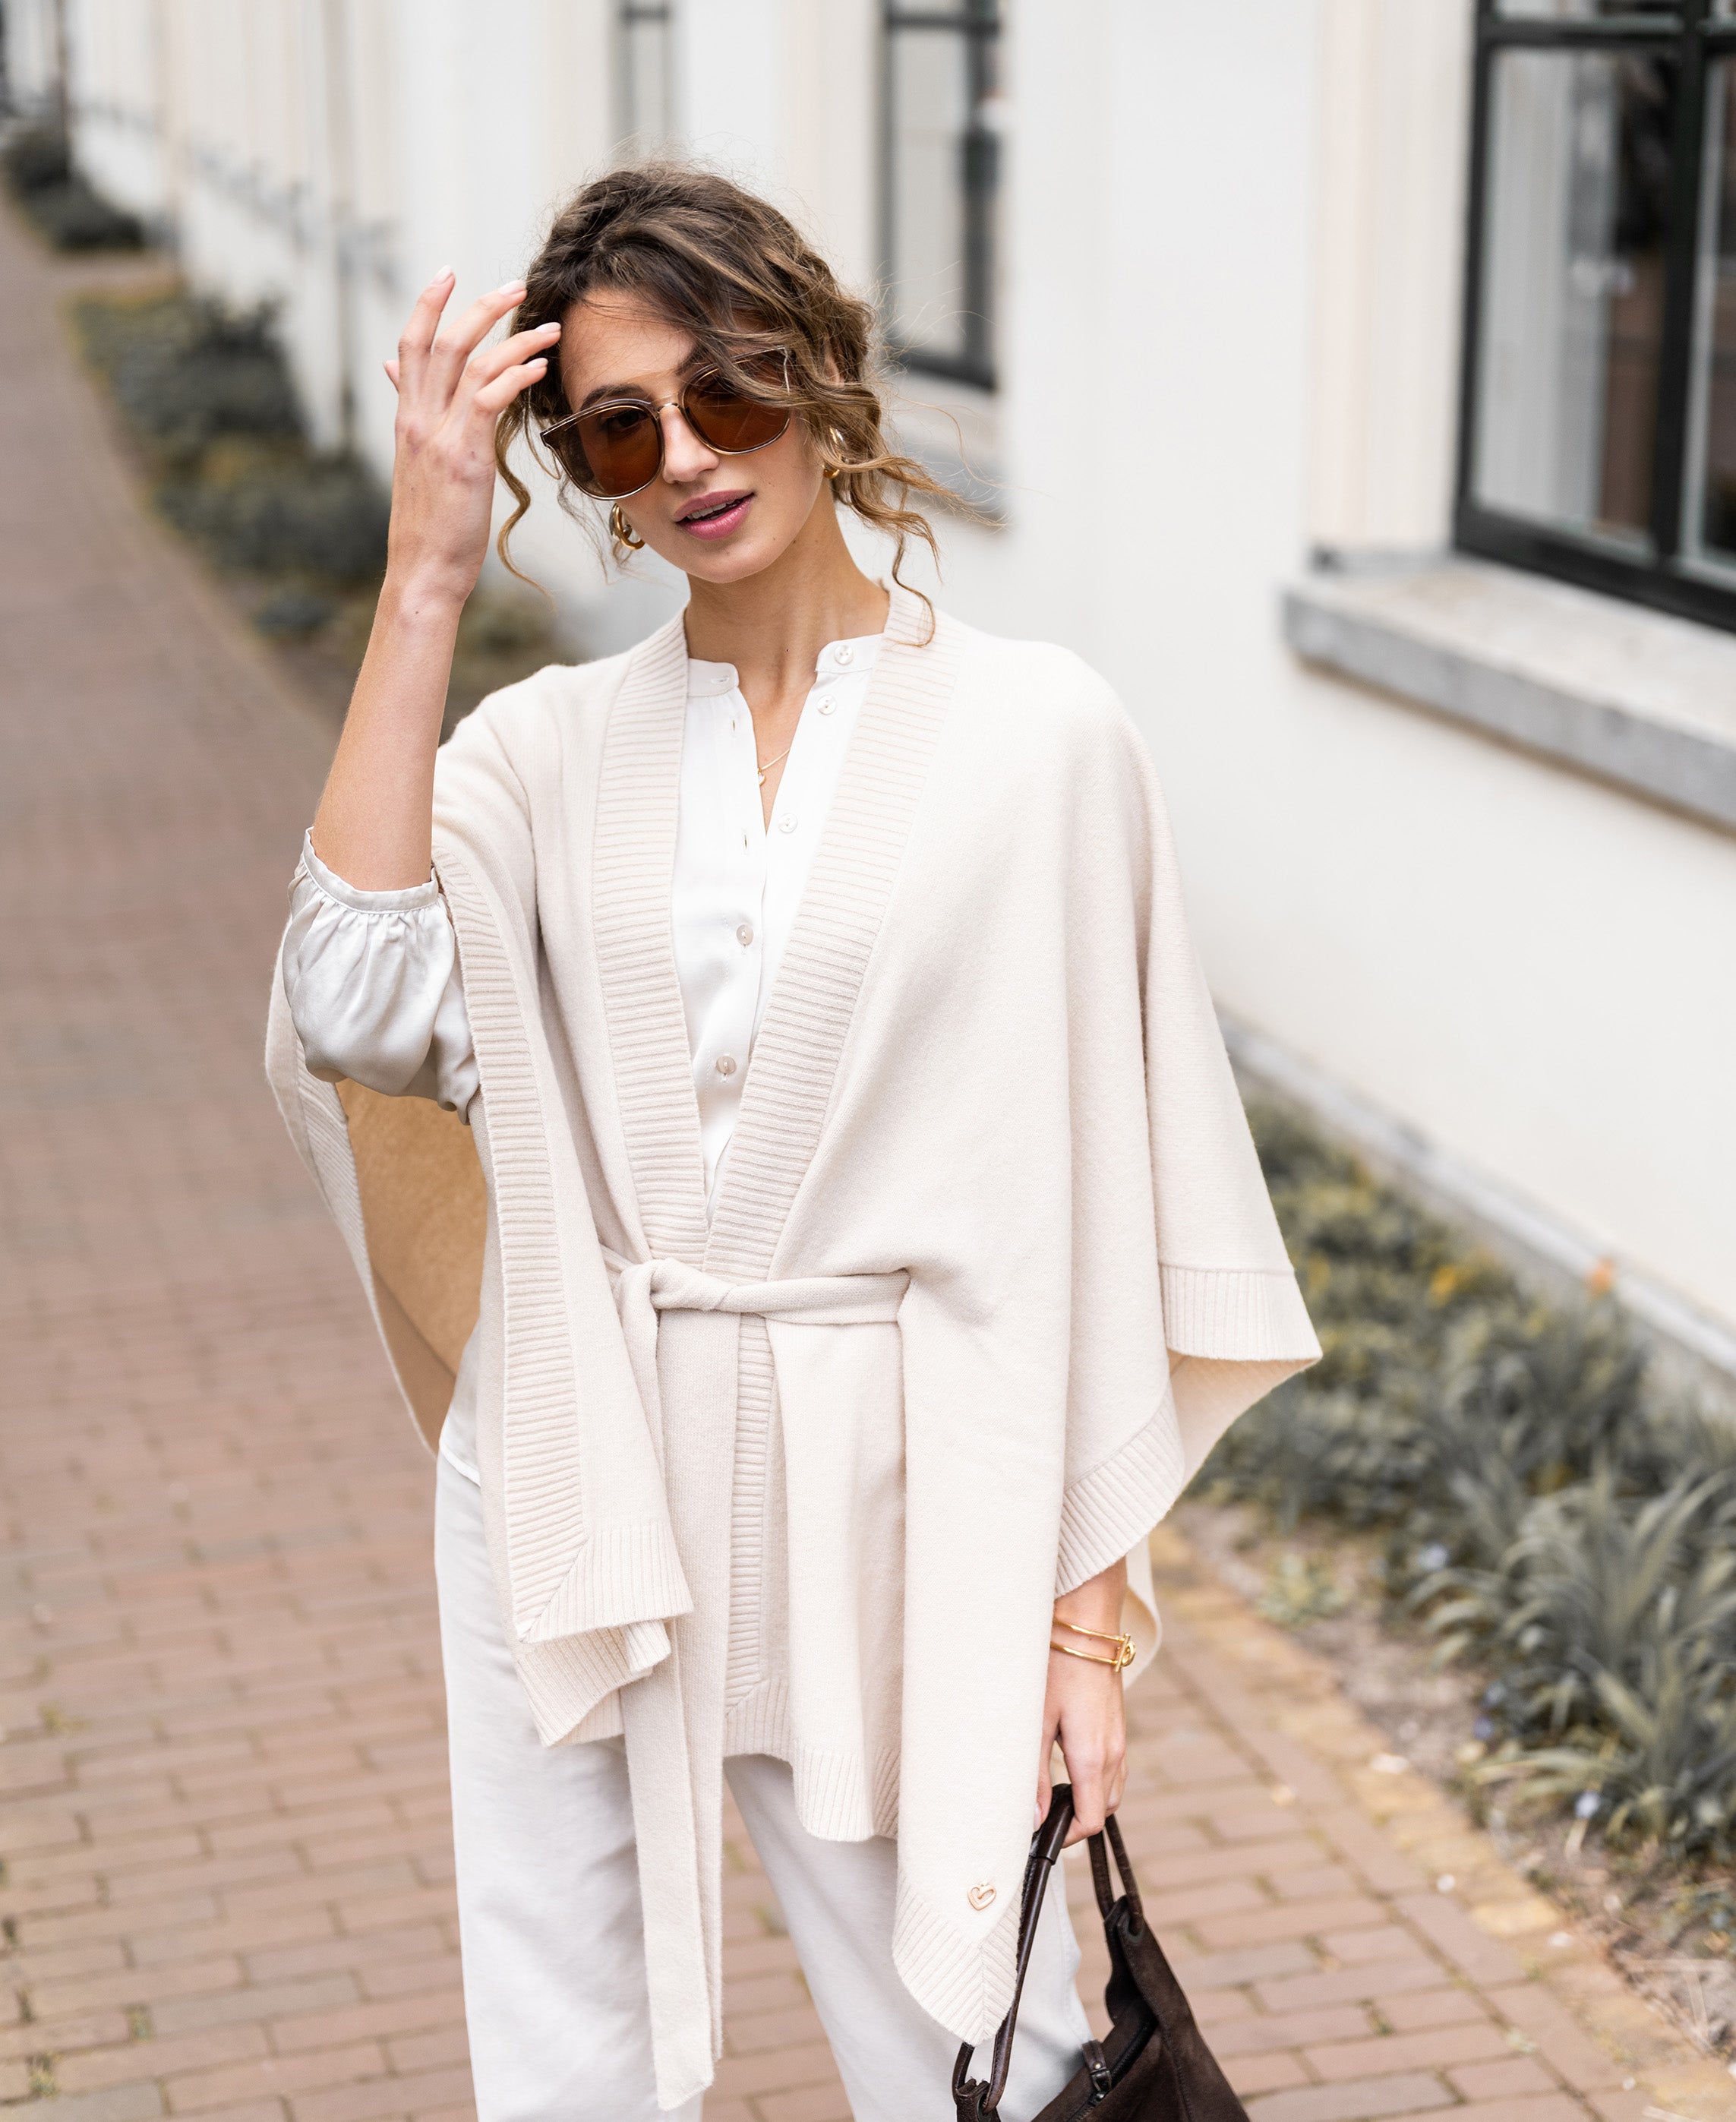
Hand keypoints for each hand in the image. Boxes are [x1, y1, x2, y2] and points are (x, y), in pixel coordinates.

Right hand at [380, 269, 559, 608]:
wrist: (422, 571)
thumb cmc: (428, 526)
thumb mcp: (417, 466)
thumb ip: (414, 418)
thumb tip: (398, 380)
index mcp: (407, 418)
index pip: (410, 345)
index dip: (428, 305)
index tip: (448, 273)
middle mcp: (418, 420)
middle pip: (444, 342)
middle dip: (480, 307)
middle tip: (516, 286)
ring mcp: (440, 437)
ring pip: (473, 365)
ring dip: (516, 340)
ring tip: (551, 328)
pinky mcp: (465, 458)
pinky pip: (489, 401)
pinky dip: (515, 377)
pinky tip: (539, 368)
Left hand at [1037, 1558, 1128, 1847]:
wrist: (1085, 1625)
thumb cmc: (1055, 1668)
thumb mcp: (1035, 1723)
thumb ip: (1035, 1776)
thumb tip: (1034, 1818)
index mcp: (1093, 1758)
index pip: (1089, 1820)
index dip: (1067, 1837)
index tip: (1043, 1836)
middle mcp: (1113, 1752)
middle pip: (1103, 1809)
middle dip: (1077, 1821)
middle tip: (1045, 1818)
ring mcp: (1119, 1737)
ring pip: (1111, 1789)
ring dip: (1089, 1800)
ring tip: (1056, 1795)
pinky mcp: (1117, 1723)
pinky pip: (1114, 1766)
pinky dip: (1097, 1778)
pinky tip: (1071, 1764)